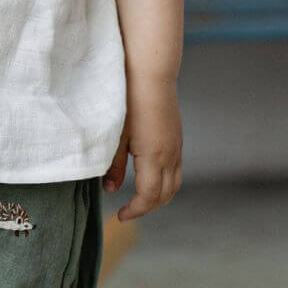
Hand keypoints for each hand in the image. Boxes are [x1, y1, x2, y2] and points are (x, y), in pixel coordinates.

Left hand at [103, 76, 182, 220]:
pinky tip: (147, 178)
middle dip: (147, 208)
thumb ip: (114, 166)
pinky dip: (164, 182)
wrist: (151, 72)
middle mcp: (170, 155)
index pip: (149, 197)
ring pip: (174, 184)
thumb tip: (111, 189)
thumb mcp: (116, 136)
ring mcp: (176, 147)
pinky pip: (175, 170)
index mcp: (154, 156)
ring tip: (138, 199)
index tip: (120, 215)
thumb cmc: (129, 100)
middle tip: (128, 211)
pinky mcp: (177, 139)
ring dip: (158, 197)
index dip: (135, 210)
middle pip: (165, 195)